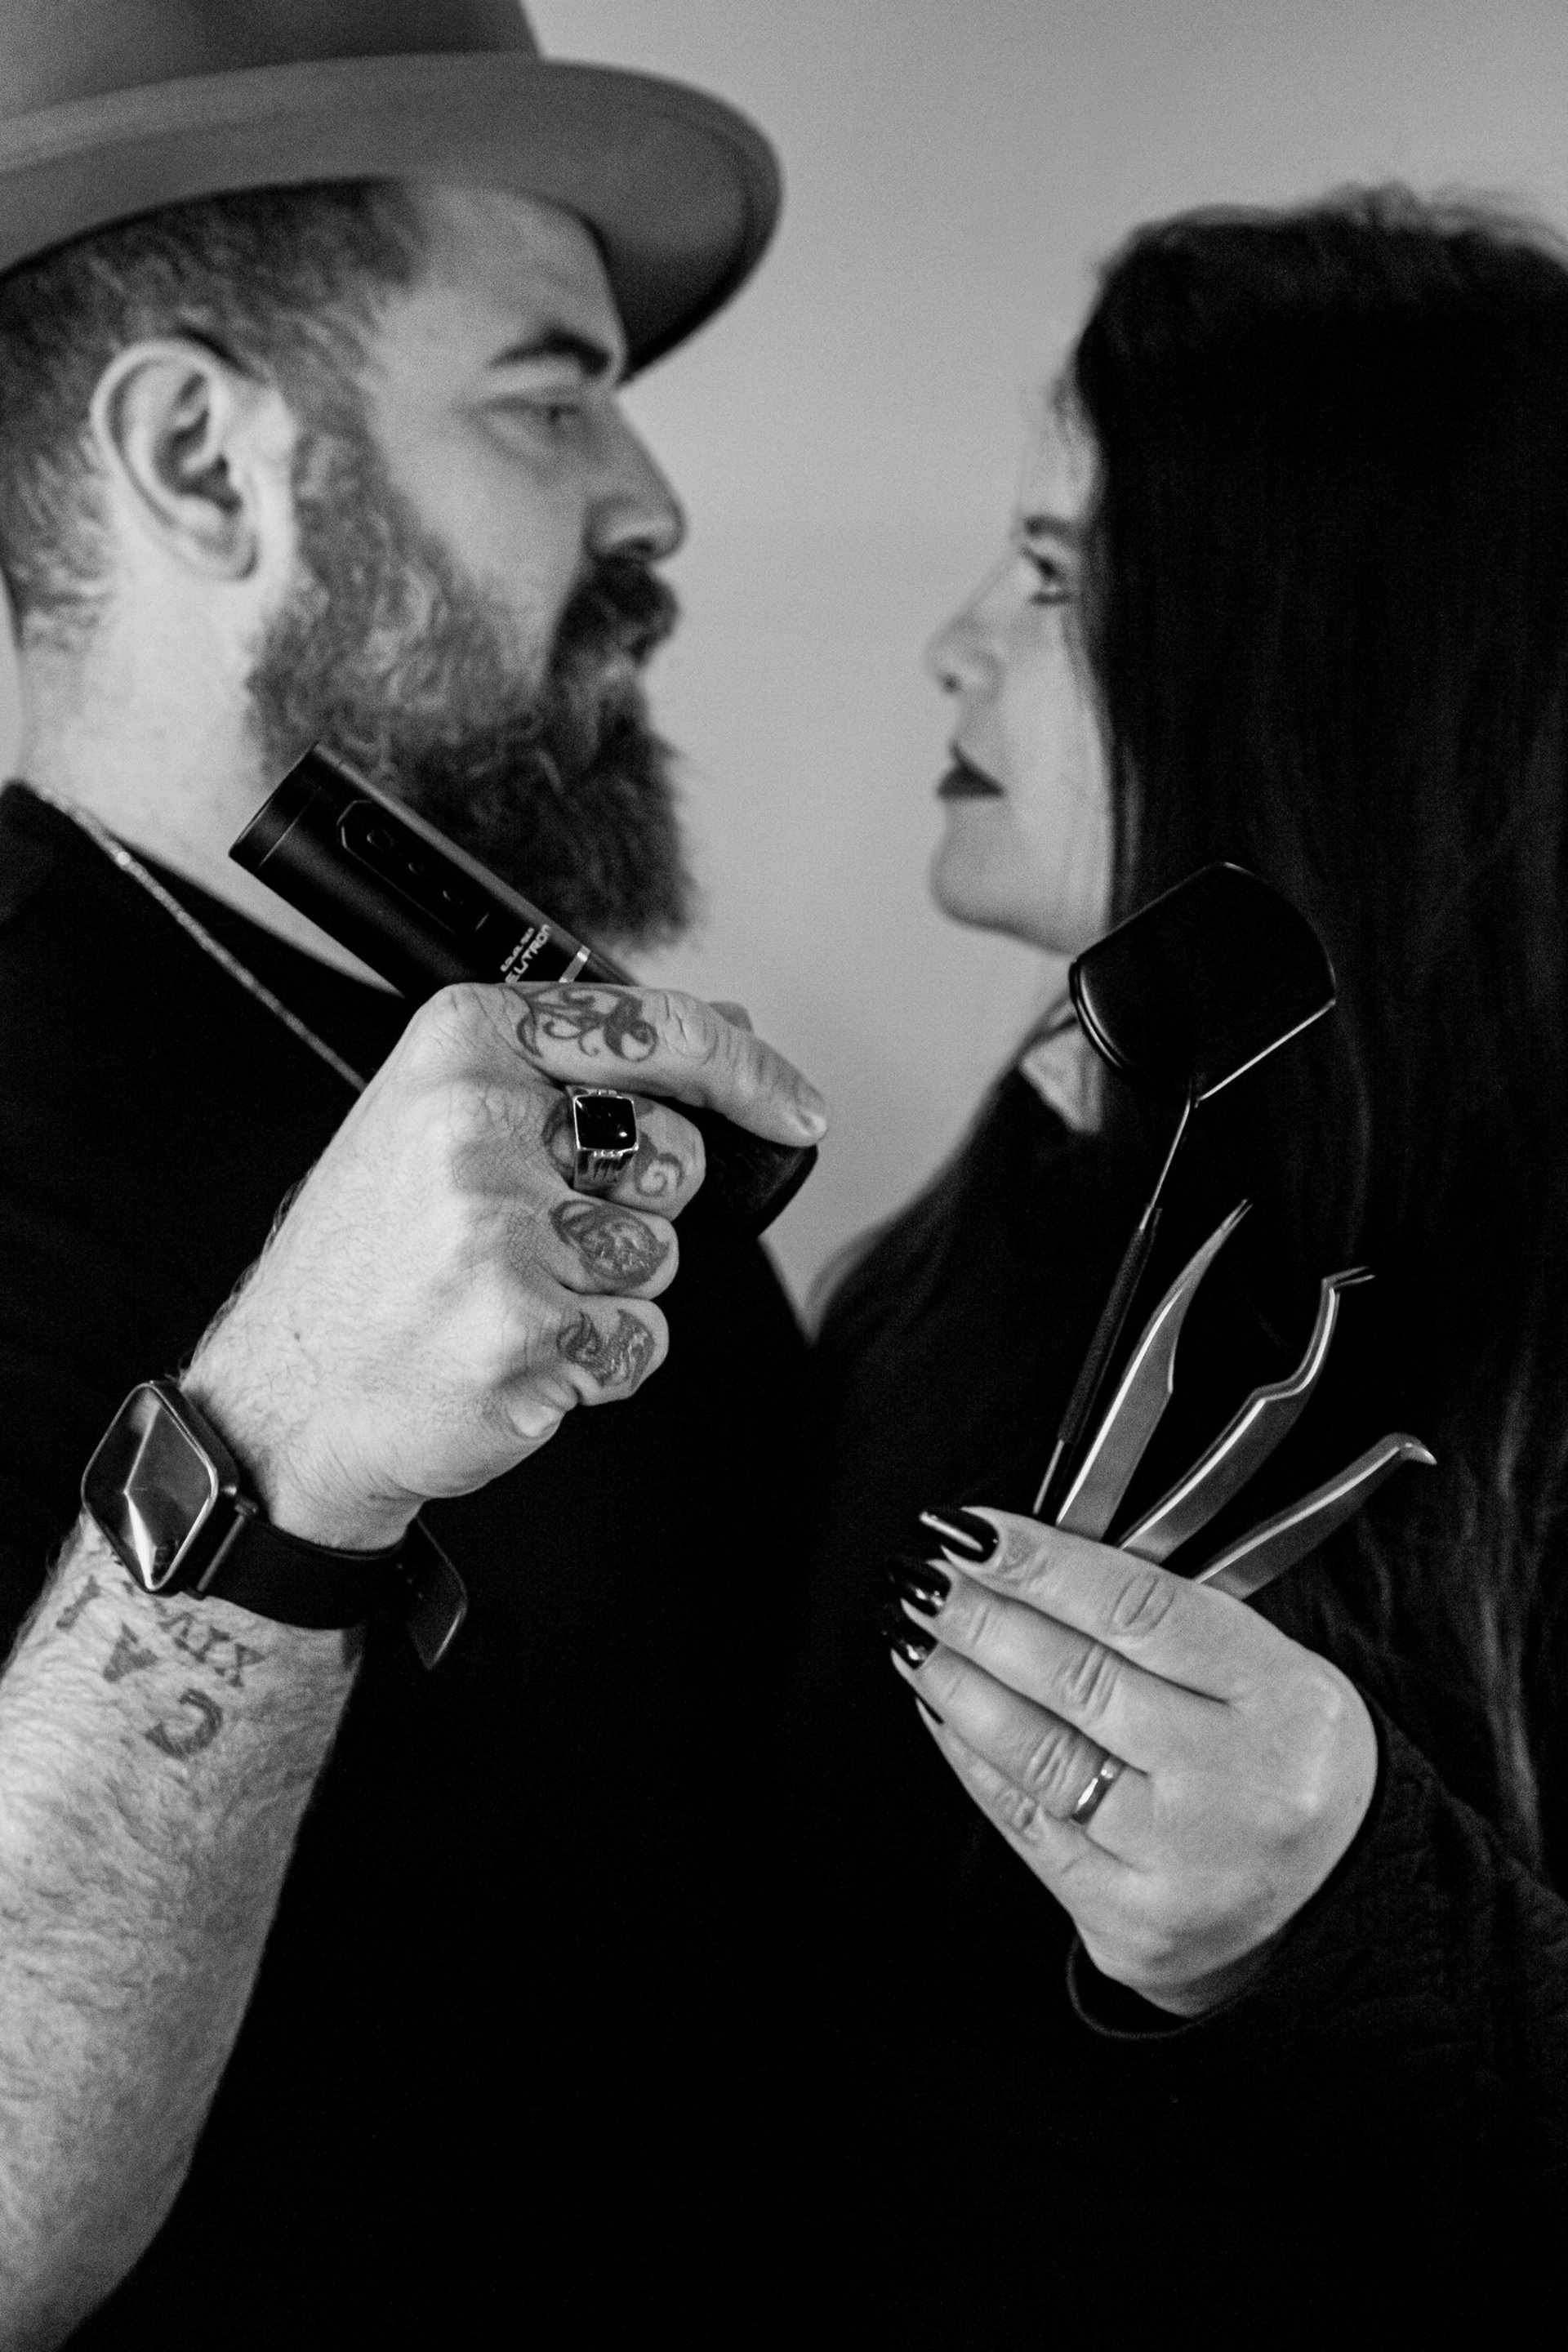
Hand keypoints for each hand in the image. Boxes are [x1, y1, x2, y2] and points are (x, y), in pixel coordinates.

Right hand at [189, 981, 824, 1547]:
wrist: (288, 1400)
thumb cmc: (373, 1259)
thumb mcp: (440, 1113)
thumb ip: (577, 1063)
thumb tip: (726, 1023)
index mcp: (462, 1044)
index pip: (654, 1027)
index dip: (750, 1068)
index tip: (799, 1108)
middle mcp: (476, 1122)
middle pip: (676, 1156)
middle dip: (639, 1207)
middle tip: (536, 1234)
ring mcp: (498, 1226)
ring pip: (661, 1256)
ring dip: (609, 1292)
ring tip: (507, 1295)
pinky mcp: (524, 1325)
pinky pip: (642, 1338)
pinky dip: (599, 1360)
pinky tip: (516, 1351)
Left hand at [889, 1507, 1376, 2014]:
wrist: (1339, 1907)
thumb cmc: (1284, 1766)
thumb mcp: (1271, 1673)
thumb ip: (1166, 1620)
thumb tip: (1032, 1562)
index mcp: (1284, 1702)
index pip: (1142, 1611)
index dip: (1045, 1565)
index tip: (976, 1534)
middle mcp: (1237, 1785)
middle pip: (1080, 1680)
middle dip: (982, 1619)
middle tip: (927, 1580)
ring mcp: (1180, 1862)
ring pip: (1041, 1755)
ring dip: (960, 1686)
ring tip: (918, 1637)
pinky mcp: (1129, 1922)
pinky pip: (1027, 1826)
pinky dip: (974, 1760)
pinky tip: (944, 1714)